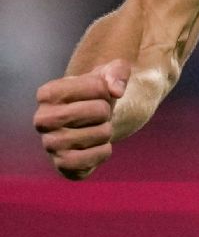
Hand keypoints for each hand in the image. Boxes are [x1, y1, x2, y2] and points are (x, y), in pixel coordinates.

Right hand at [34, 60, 131, 179]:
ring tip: (96, 129)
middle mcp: (42, 119)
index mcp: (48, 93)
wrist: (92, 121)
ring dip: (106, 131)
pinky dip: (103, 151)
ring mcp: (50, 144)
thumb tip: (116, 90)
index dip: (106, 89)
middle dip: (107, 111)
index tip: (97, 93)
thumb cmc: (96, 94)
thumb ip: (117, 71)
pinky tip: (97, 146)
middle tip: (98, 114)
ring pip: (99, 134)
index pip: (96, 86)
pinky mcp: (62, 165)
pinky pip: (93, 159)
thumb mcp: (109, 73)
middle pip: (98, 110)